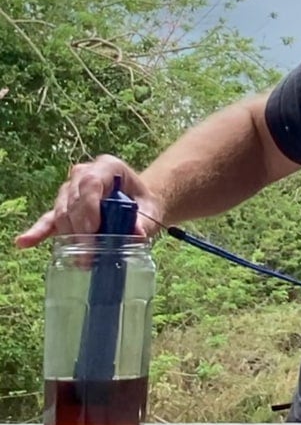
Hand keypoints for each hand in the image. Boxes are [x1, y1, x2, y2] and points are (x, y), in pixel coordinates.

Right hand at [15, 154, 162, 247]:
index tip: (93, 228)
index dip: (89, 205)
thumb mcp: (151, 211)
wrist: (140, 204)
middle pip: (73, 198)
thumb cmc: (144, 204)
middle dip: (79, 226)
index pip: (92, 181)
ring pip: (62, 209)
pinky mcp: (64, 207)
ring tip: (81, 257)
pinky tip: (25, 242)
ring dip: (68, 234)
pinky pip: (49, 219)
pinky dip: (39, 230)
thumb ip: (145, 221)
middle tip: (89, 250)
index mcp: (108, 167)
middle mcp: (85, 173)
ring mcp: (71, 189)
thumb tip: (136, 234)